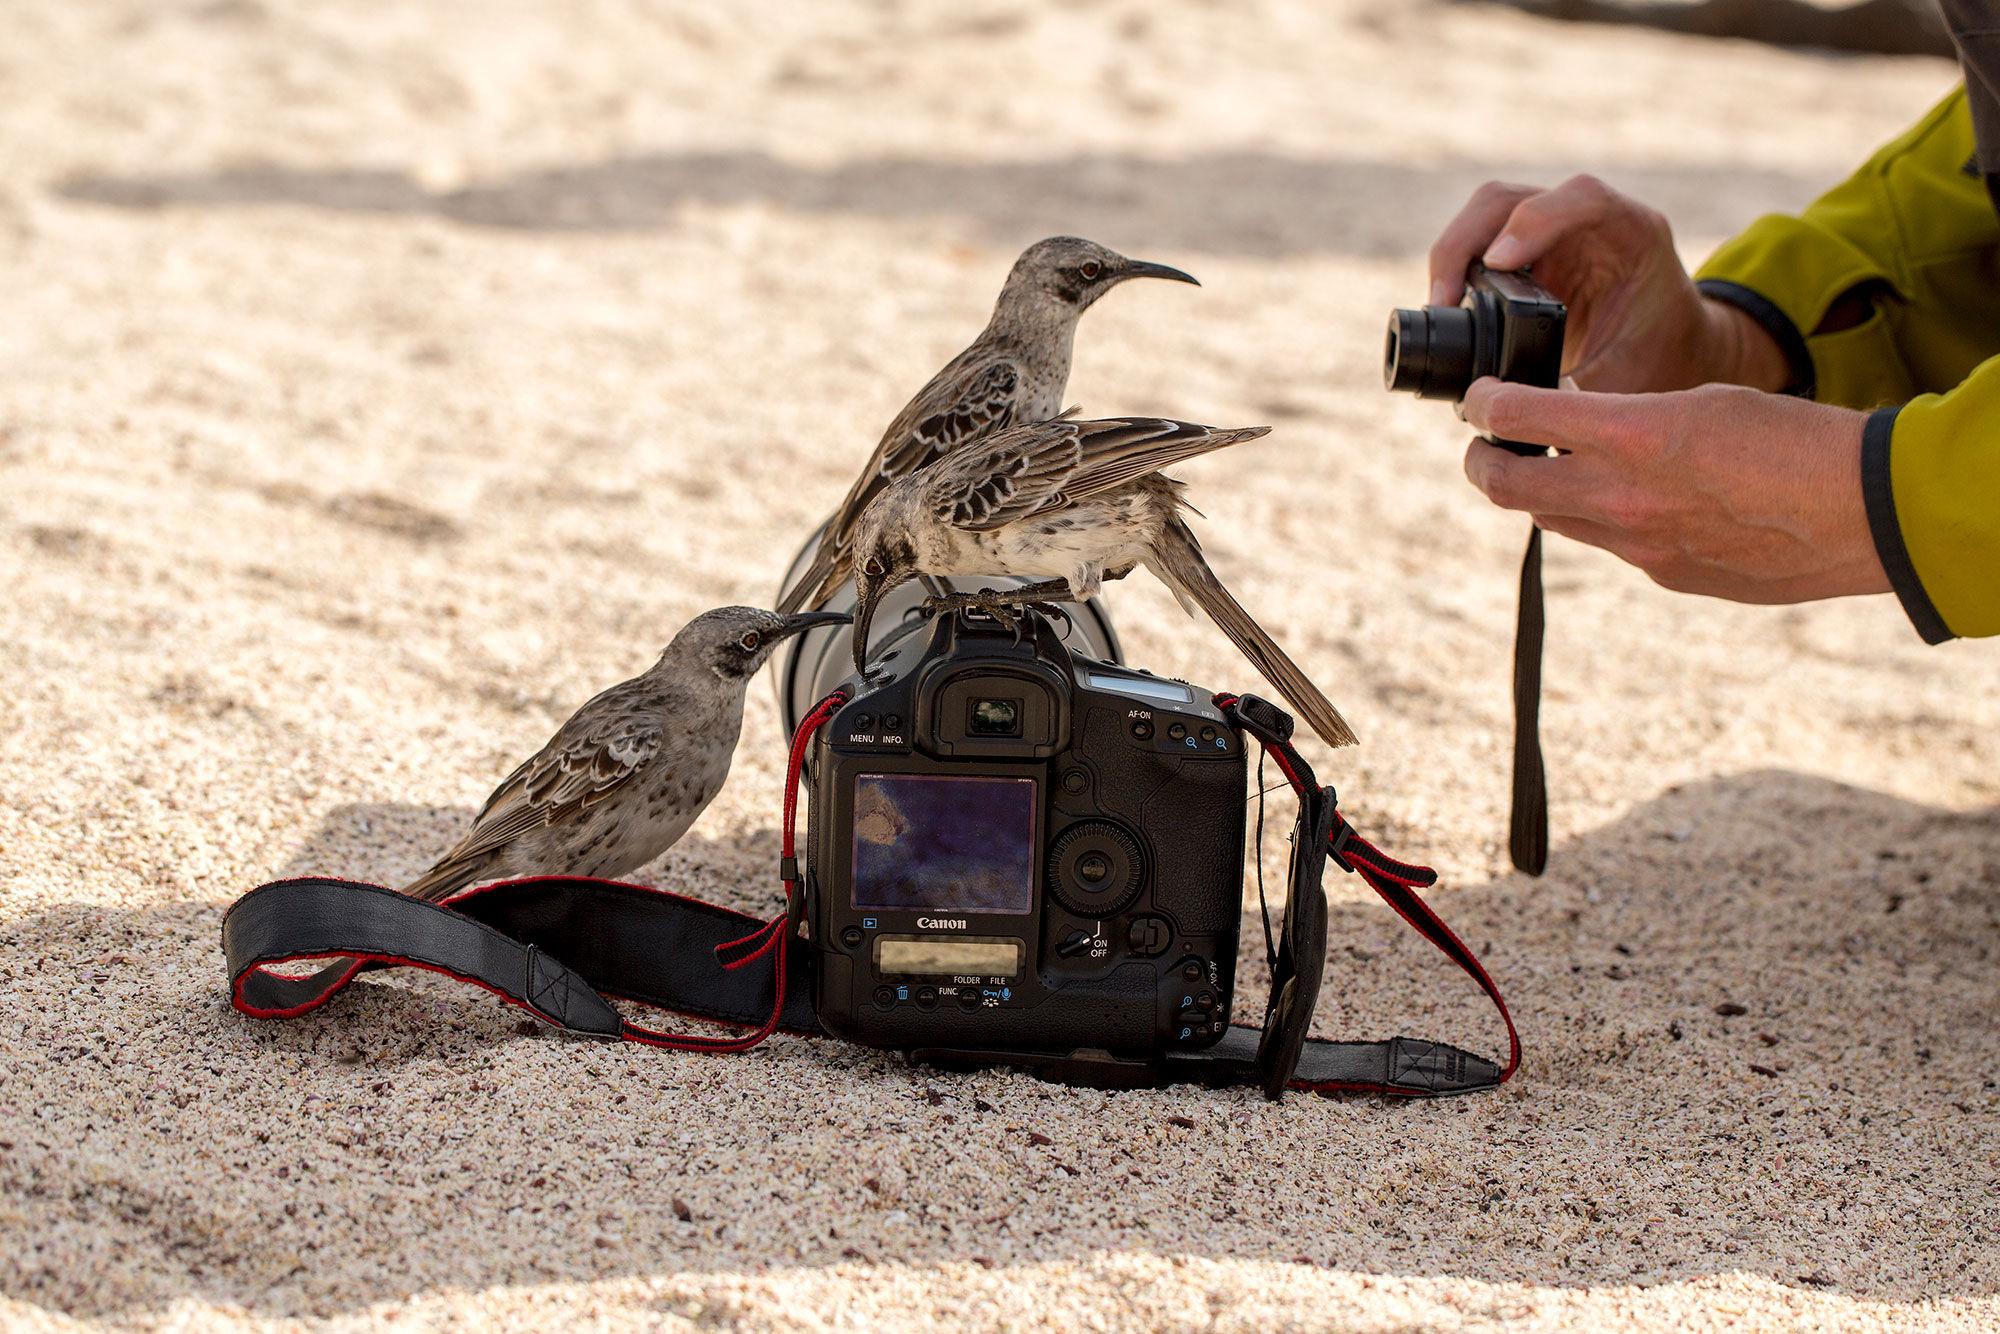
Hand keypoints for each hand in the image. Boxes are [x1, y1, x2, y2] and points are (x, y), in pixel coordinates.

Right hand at [1429, 176, 1790, 393]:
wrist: (1668, 354)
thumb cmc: (1657, 362)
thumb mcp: (1631, 380)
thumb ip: (1582, 392)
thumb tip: (1524, 414)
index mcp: (1633, 235)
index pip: (1582, 200)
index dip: (1534, 221)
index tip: (1498, 263)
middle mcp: (1585, 222)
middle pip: (1511, 200)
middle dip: (1467, 240)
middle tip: (1445, 299)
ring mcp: (1548, 233)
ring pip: (1484, 216)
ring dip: (1452, 254)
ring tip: (1441, 308)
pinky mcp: (1521, 253)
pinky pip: (1475, 246)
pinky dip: (1454, 272)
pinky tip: (1448, 309)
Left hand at [1462, 378, 1887, 603]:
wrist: (1864, 511)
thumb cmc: (1792, 438)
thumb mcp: (1702, 401)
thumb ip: (1629, 418)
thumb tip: (1576, 425)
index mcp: (1631, 435)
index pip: (1516, 417)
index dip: (1482, 404)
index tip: (1477, 397)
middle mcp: (1620, 496)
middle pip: (1502, 486)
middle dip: (1480, 461)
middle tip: (1483, 443)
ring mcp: (1638, 544)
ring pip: (1549, 519)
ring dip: (1535, 492)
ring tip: (1546, 466)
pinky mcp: (1663, 574)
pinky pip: (1606, 544)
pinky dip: (1596, 517)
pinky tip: (1622, 497)